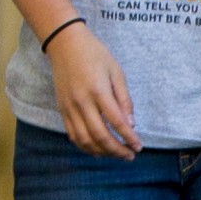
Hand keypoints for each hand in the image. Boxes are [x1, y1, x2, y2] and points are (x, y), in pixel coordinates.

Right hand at [45, 21, 139, 157]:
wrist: (65, 44)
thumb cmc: (94, 54)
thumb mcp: (116, 72)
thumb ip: (124, 99)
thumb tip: (131, 123)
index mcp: (98, 91)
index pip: (116, 122)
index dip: (129, 137)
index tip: (138, 146)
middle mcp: (82, 102)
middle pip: (100, 136)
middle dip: (117, 150)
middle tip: (129, 155)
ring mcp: (69, 107)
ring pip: (85, 139)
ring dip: (102, 152)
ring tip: (115, 154)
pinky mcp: (62, 109)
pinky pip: (72, 134)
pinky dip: (85, 146)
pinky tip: (97, 149)